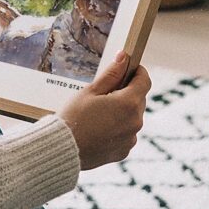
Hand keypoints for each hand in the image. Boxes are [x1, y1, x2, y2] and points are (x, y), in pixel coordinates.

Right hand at [57, 51, 150, 169]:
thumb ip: (111, 74)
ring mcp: (131, 138)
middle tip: (105, 92)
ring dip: (122, 111)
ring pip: (132, 117)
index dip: (138, 72)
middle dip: (126, 92)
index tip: (129, 68)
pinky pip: (126, 134)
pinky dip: (118, 128)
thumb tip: (124, 57)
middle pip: (138, 99)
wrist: (63, 148)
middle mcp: (135, 122)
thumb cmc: (74, 116)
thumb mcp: (91, 90)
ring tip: (98, 113)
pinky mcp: (124, 151)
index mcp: (128, 103)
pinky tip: (99, 128)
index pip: (144, 81)